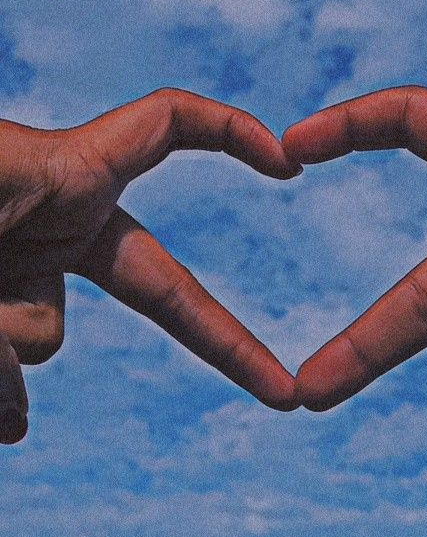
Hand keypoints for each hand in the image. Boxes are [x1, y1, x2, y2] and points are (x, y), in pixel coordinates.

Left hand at [0, 88, 301, 441]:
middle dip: (225, 341)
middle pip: (160, 284)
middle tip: (282, 391)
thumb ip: (14, 267)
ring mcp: (24, 275)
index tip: (288, 169)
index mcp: (67, 172)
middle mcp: (55, 226)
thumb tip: (17, 411)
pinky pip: (10, 378)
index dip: (232, 132)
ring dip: (4, 348)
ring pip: (45, 339)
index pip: (168, 124)